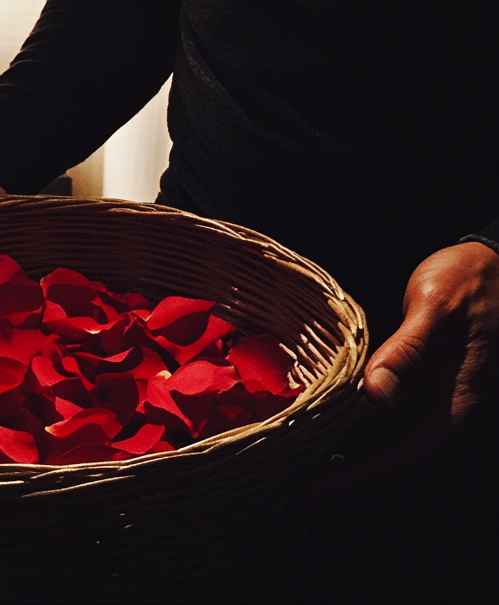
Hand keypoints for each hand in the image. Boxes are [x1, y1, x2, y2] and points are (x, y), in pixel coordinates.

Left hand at [303, 240, 498, 505]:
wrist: (496, 266)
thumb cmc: (469, 282)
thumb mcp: (435, 308)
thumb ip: (407, 352)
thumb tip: (377, 395)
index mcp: (456, 409)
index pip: (397, 459)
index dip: (349, 479)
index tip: (305, 493)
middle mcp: (447, 418)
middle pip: (387, 464)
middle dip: (337, 481)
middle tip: (283, 495)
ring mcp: (435, 406)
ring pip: (385, 448)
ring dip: (341, 462)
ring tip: (292, 473)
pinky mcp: (424, 392)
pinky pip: (385, 426)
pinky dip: (351, 436)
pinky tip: (320, 437)